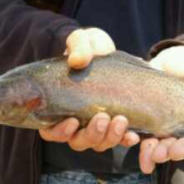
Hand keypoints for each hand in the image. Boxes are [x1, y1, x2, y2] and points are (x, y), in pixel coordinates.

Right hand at [39, 28, 140, 150]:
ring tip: (121, 120)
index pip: (50, 131)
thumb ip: (78, 46)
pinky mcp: (114, 124)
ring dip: (109, 137)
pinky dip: (125, 140)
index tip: (72, 121)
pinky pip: (118, 141)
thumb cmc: (88, 47)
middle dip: (91, 135)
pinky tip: (133, 135)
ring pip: (98, 143)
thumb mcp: (82, 40)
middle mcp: (75, 121)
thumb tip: (78, 60)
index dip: (59, 132)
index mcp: (58, 105)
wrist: (111, 51)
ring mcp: (95, 125)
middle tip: (102, 118)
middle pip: (77, 141)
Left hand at [139, 46, 183, 173]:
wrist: (164, 58)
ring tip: (155, 154)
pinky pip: (146, 142)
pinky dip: (142, 150)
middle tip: (172, 151)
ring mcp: (169, 129)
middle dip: (182, 151)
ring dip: (161, 154)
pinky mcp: (150, 126)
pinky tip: (138, 149)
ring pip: (167, 148)